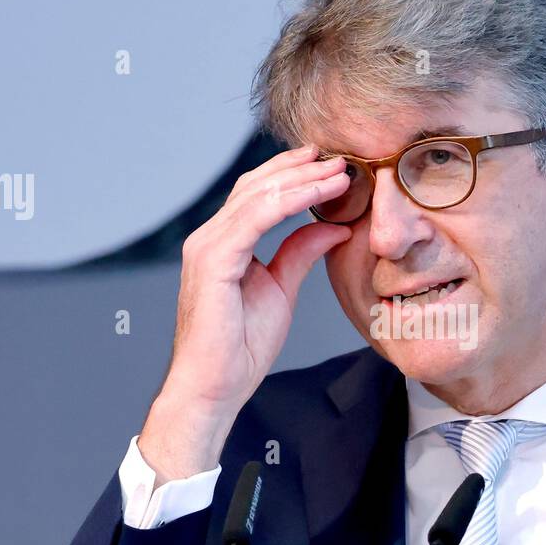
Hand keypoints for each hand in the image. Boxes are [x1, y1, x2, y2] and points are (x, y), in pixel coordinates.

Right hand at [139, 145, 351, 481]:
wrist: (214, 387)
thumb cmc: (239, 348)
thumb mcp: (281, 289)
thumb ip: (299, 253)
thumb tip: (334, 226)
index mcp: (222, 244)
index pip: (256, 195)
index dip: (292, 176)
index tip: (330, 165)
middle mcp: (209, 238)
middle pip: (256, 186)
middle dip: (299, 168)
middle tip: (338, 157)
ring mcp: (206, 247)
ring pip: (258, 195)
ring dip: (302, 179)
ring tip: (338, 171)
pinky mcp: (213, 261)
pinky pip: (256, 218)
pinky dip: (291, 200)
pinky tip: (320, 193)